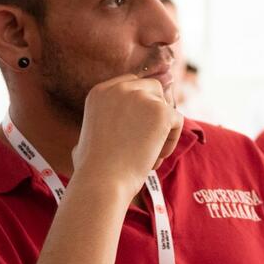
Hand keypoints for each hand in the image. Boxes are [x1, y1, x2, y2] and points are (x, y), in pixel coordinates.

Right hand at [71, 74, 183, 199]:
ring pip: (166, 106)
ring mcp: (141, 97)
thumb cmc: (92, 169)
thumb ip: (102, 125)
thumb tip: (115, 129)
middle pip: (153, 88)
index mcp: (100, 92)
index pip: (131, 82)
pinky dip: (171, 141)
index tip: (141, 126)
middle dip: (155, 113)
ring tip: (149, 157)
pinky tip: (155, 159)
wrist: (102, 180)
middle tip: (149, 141)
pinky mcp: (161, 111)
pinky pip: (177, 121)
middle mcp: (120, 88)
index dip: (141, 103)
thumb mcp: (86, 137)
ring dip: (163, 130)